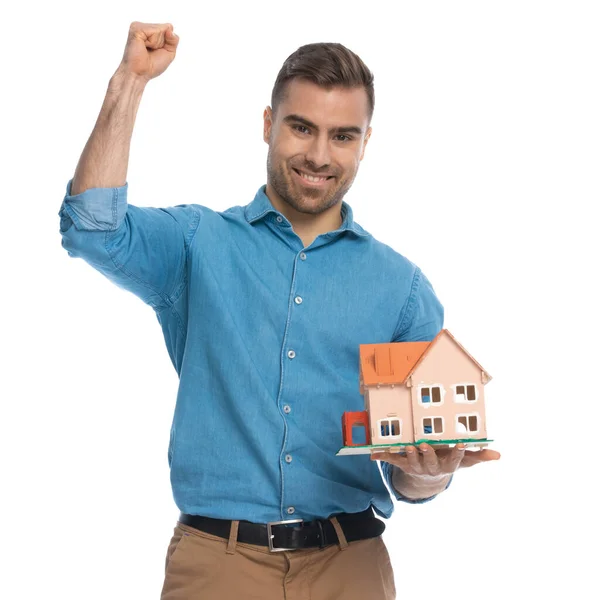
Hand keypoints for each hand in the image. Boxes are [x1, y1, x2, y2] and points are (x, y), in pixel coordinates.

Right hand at [118, 21, 178, 81]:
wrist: (139, 74)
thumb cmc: (152, 66)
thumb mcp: (169, 52)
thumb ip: (173, 39)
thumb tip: (170, 27)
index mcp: (150, 31)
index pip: (169, 28)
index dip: (168, 43)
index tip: (157, 52)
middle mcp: (144, 27)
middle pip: (166, 28)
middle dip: (163, 44)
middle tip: (151, 52)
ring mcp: (139, 26)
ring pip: (161, 29)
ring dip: (157, 43)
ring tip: (146, 50)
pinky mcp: (136, 28)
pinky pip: (155, 31)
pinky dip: (153, 42)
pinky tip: (143, 46)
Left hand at [371, 443, 500, 478]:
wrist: (428, 478)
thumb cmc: (447, 462)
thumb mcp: (463, 462)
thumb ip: (478, 456)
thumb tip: (498, 455)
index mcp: (447, 465)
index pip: (455, 459)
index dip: (458, 452)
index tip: (461, 443)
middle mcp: (431, 468)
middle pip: (430, 462)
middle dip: (427, 454)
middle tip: (425, 445)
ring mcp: (416, 466)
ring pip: (412, 461)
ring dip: (408, 454)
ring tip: (407, 447)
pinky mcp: (403, 464)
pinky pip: (392, 460)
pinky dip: (383, 456)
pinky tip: (373, 453)